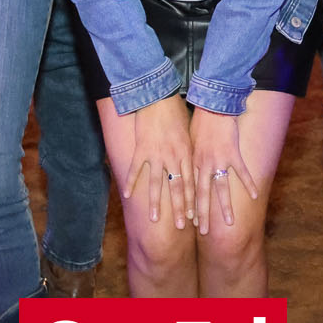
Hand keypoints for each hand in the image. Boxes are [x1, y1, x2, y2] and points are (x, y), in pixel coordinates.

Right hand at [122, 94, 194, 229]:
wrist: (159, 96)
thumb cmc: (175, 111)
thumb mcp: (187, 132)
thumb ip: (188, 150)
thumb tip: (192, 162)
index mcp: (186, 154)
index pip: (191, 183)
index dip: (193, 201)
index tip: (195, 218)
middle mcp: (173, 157)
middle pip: (178, 188)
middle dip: (180, 209)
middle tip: (181, 227)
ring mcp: (156, 155)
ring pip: (157, 184)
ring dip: (156, 203)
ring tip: (154, 220)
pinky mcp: (141, 149)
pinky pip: (135, 169)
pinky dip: (131, 182)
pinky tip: (127, 195)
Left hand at [190, 107, 257, 230]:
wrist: (212, 104)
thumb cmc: (199, 120)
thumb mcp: (189, 139)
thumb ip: (190, 155)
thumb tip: (185, 165)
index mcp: (192, 162)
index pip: (190, 190)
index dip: (189, 206)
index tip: (189, 223)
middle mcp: (204, 164)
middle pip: (202, 194)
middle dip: (202, 214)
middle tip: (203, 232)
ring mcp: (218, 160)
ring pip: (221, 189)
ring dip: (225, 207)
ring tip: (229, 223)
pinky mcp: (233, 154)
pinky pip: (241, 172)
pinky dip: (248, 184)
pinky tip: (254, 196)